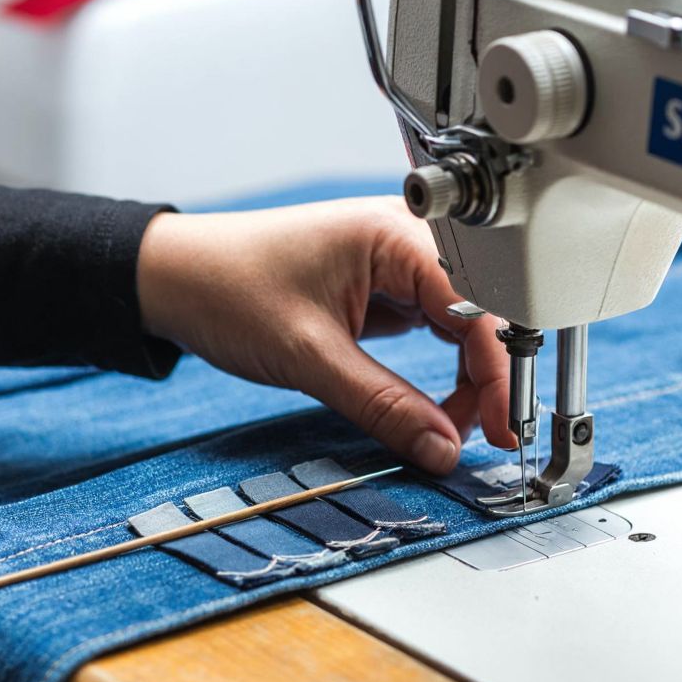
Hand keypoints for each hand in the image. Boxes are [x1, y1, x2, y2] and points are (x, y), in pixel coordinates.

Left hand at [137, 196, 516, 474]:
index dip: (498, 370)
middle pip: (481, 312)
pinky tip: (433, 405)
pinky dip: (440, 369)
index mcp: (394, 233)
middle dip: (487, 377)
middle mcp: (405, 238)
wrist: (176, 279)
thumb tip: (443, 449)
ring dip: (464, 377)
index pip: (479, 304)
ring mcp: (395, 263)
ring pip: (461, 324)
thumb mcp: (310, 357)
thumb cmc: (227, 288)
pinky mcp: (383, 286)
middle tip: (485, 436)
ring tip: (449, 427)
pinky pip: (433, 328)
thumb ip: (383, 405)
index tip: (505, 426)